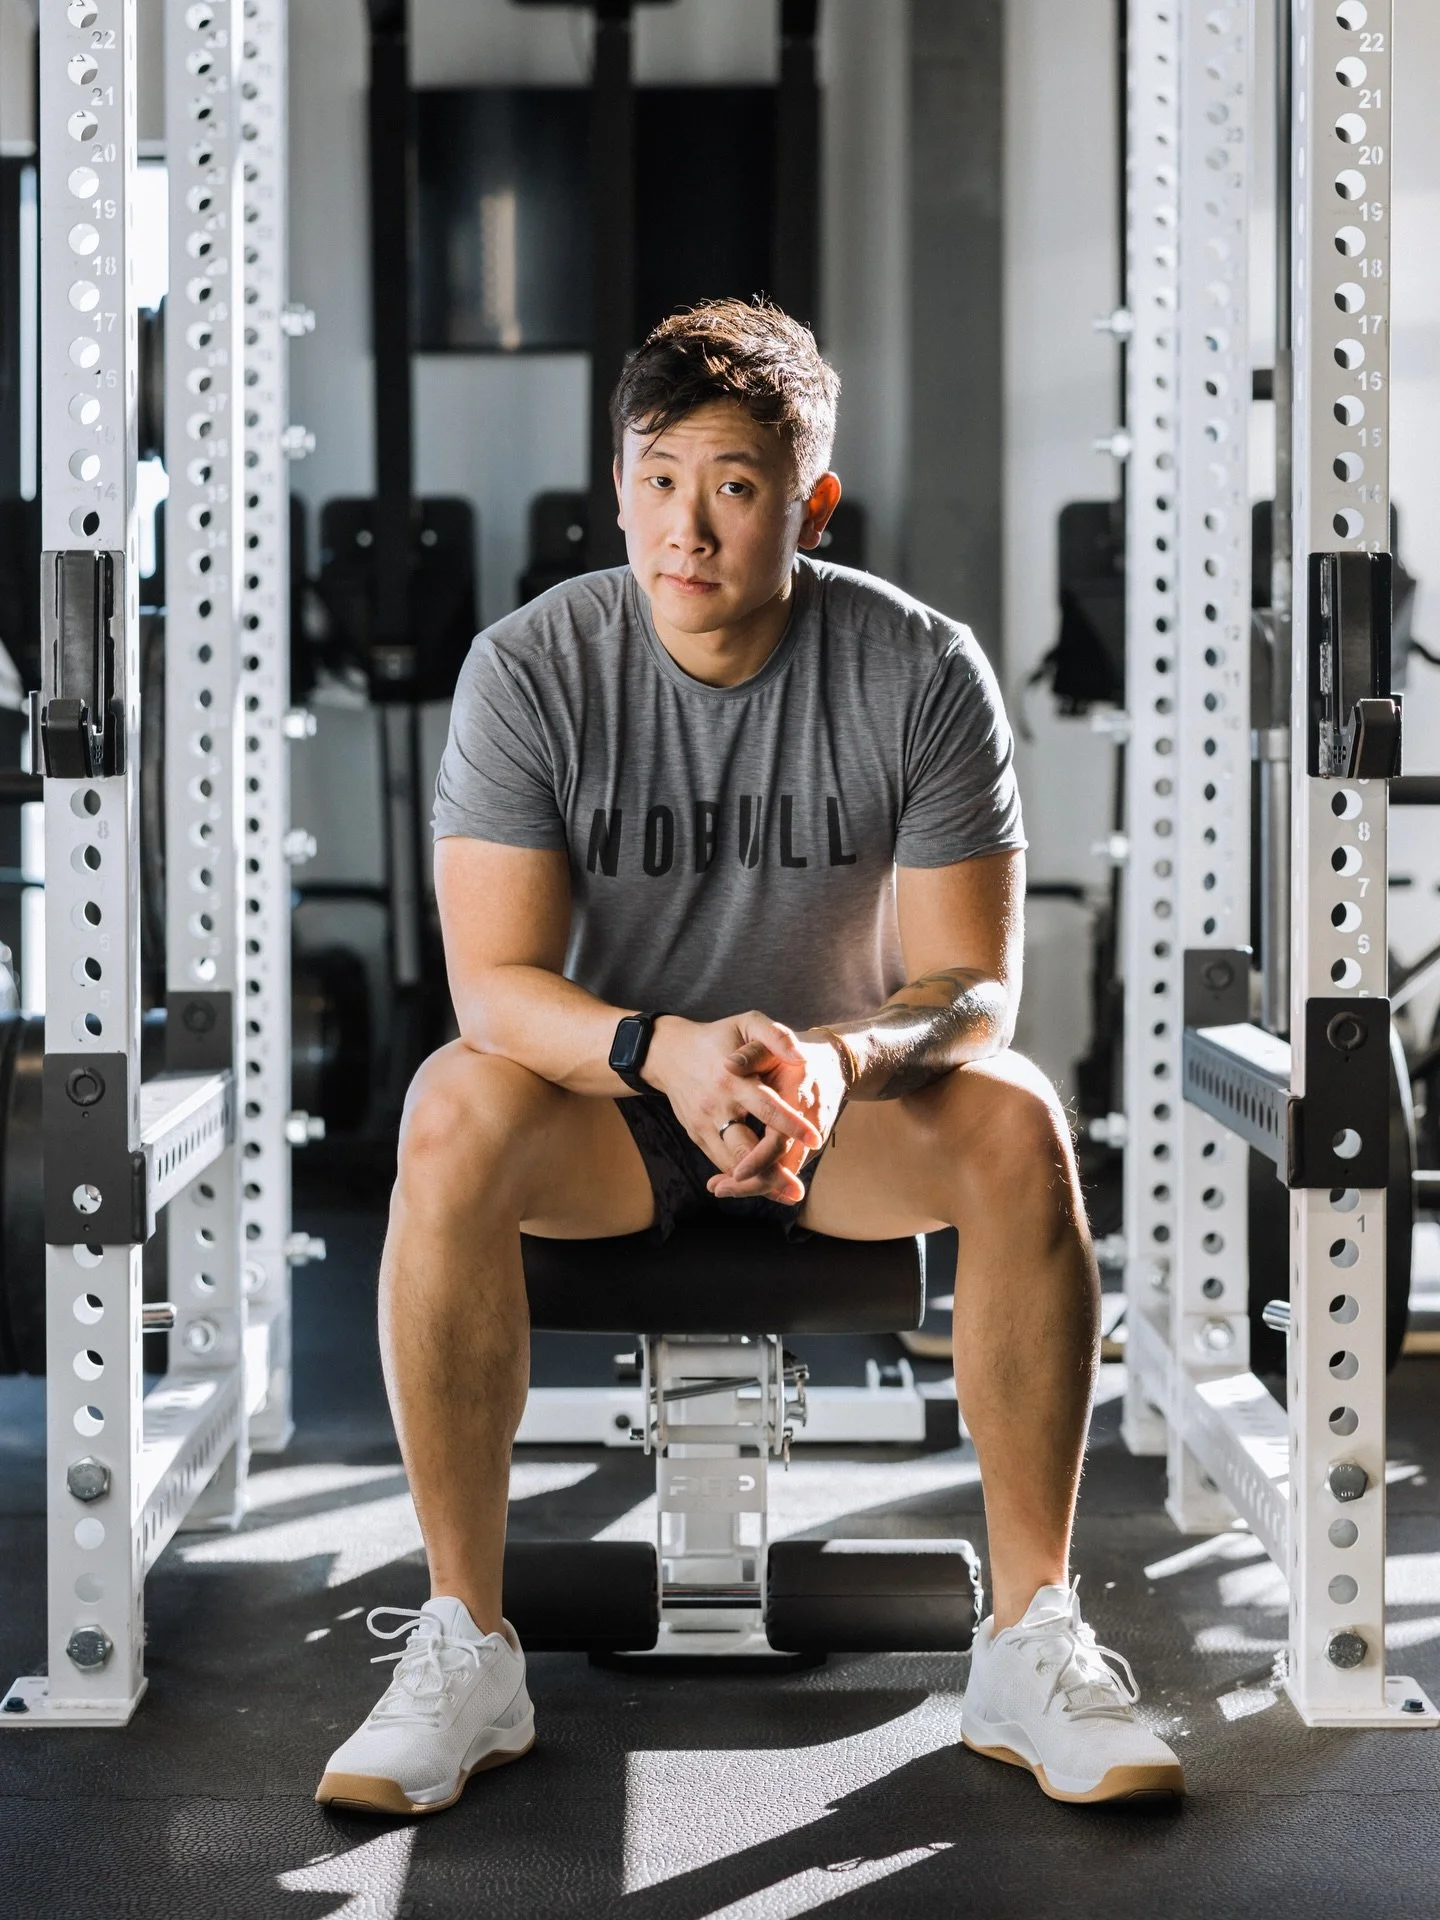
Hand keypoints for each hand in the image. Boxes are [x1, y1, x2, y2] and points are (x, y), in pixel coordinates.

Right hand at [643, 1012, 823, 1202]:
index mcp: (732, 1080)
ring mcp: (703, 1125)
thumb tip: (802, 1056)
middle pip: (745, 1149)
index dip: (792, 1126)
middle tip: (798, 1190)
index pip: (767, 1108)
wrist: (668, 1053)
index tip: (815, 1139)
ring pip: (731, 1164)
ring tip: (788, 1194)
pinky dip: (741, 1178)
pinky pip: (720, 1162)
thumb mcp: (746, 1022)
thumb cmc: (717, 1037)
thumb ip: (775, 1036)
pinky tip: (764, 1187)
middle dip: (771, 1172)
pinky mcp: (696, 1135)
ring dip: (758, 1183)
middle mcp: (716, 1107)